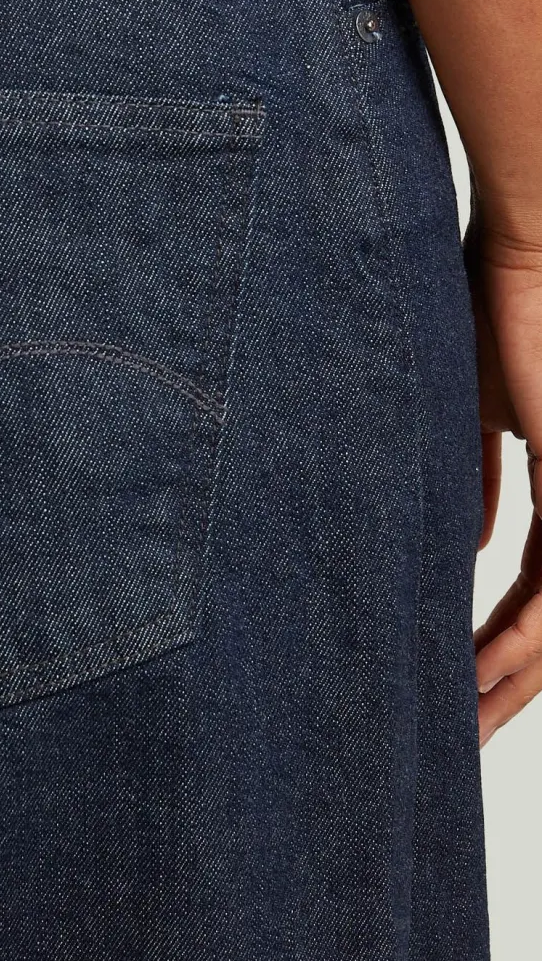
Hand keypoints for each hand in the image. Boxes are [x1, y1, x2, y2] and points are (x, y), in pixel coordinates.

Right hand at [463, 194, 541, 746]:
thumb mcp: (471, 410)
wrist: (532, 247)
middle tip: (456, 730)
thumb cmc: (495, 309)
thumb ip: (475, 479)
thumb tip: (473, 544)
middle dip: (502, 678)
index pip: (530, 582)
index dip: (490, 633)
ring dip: (507, 678)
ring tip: (458, 724)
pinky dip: (518, 641)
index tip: (445, 674)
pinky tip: (479, 674)